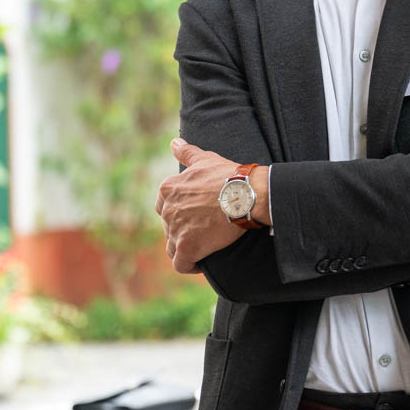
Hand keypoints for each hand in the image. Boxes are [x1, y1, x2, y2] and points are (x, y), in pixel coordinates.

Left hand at [155, 139, 263, 273]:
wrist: (245, 194)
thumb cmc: (227, 175)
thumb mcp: (204, 159)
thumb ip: (186, 153)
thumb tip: (173, 143)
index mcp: (168, 189)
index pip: (164, 206)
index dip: (179, 213)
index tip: (195, 215)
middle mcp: (167, 209)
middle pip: (169, 226)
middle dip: (183, 230)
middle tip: (203, 231)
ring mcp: (175, 229)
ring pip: (173, 246)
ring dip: (185, 248)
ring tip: (203, 246)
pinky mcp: (186, 247)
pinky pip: (180, 264)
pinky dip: (189, 265)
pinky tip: (201, 262)